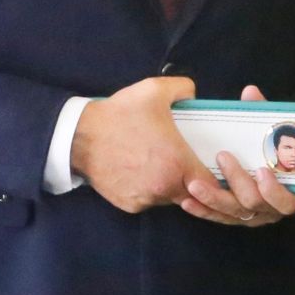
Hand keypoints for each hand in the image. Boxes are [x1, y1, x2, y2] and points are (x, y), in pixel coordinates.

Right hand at [70, 76, 210, 213]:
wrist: (78, 136)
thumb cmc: (120, 114)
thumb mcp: (155, 90)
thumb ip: (184, 88)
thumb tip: (193, 95)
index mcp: (177, 164)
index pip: (211, 184)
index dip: (216, 178)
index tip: (212, 167)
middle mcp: (164, 189)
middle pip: (192, 193)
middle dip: (193, 181)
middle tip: (185, 161)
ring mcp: (145, 199)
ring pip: (170, 198)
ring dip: (170, 185)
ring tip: (161, 163)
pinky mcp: (128, 205)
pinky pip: (148, 200)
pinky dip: (150, 190)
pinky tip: (142, 170)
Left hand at [181, 85, 294, 226]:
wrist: (274, 172)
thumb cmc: (278, 151)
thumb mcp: (275, 134)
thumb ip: (265, 116)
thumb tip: (250, 92)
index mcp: (290, 191)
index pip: (285, 199)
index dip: (274, 189)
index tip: (262, 169)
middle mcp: (271, 209)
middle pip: (254, 203)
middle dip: (237, 181)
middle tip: (223, 157)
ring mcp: (251, 215)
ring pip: (233, 212)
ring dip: (213, 198)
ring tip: (195, 184)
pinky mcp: (233, 217)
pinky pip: (218, 217)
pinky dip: (203, 210)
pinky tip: (187, 201)